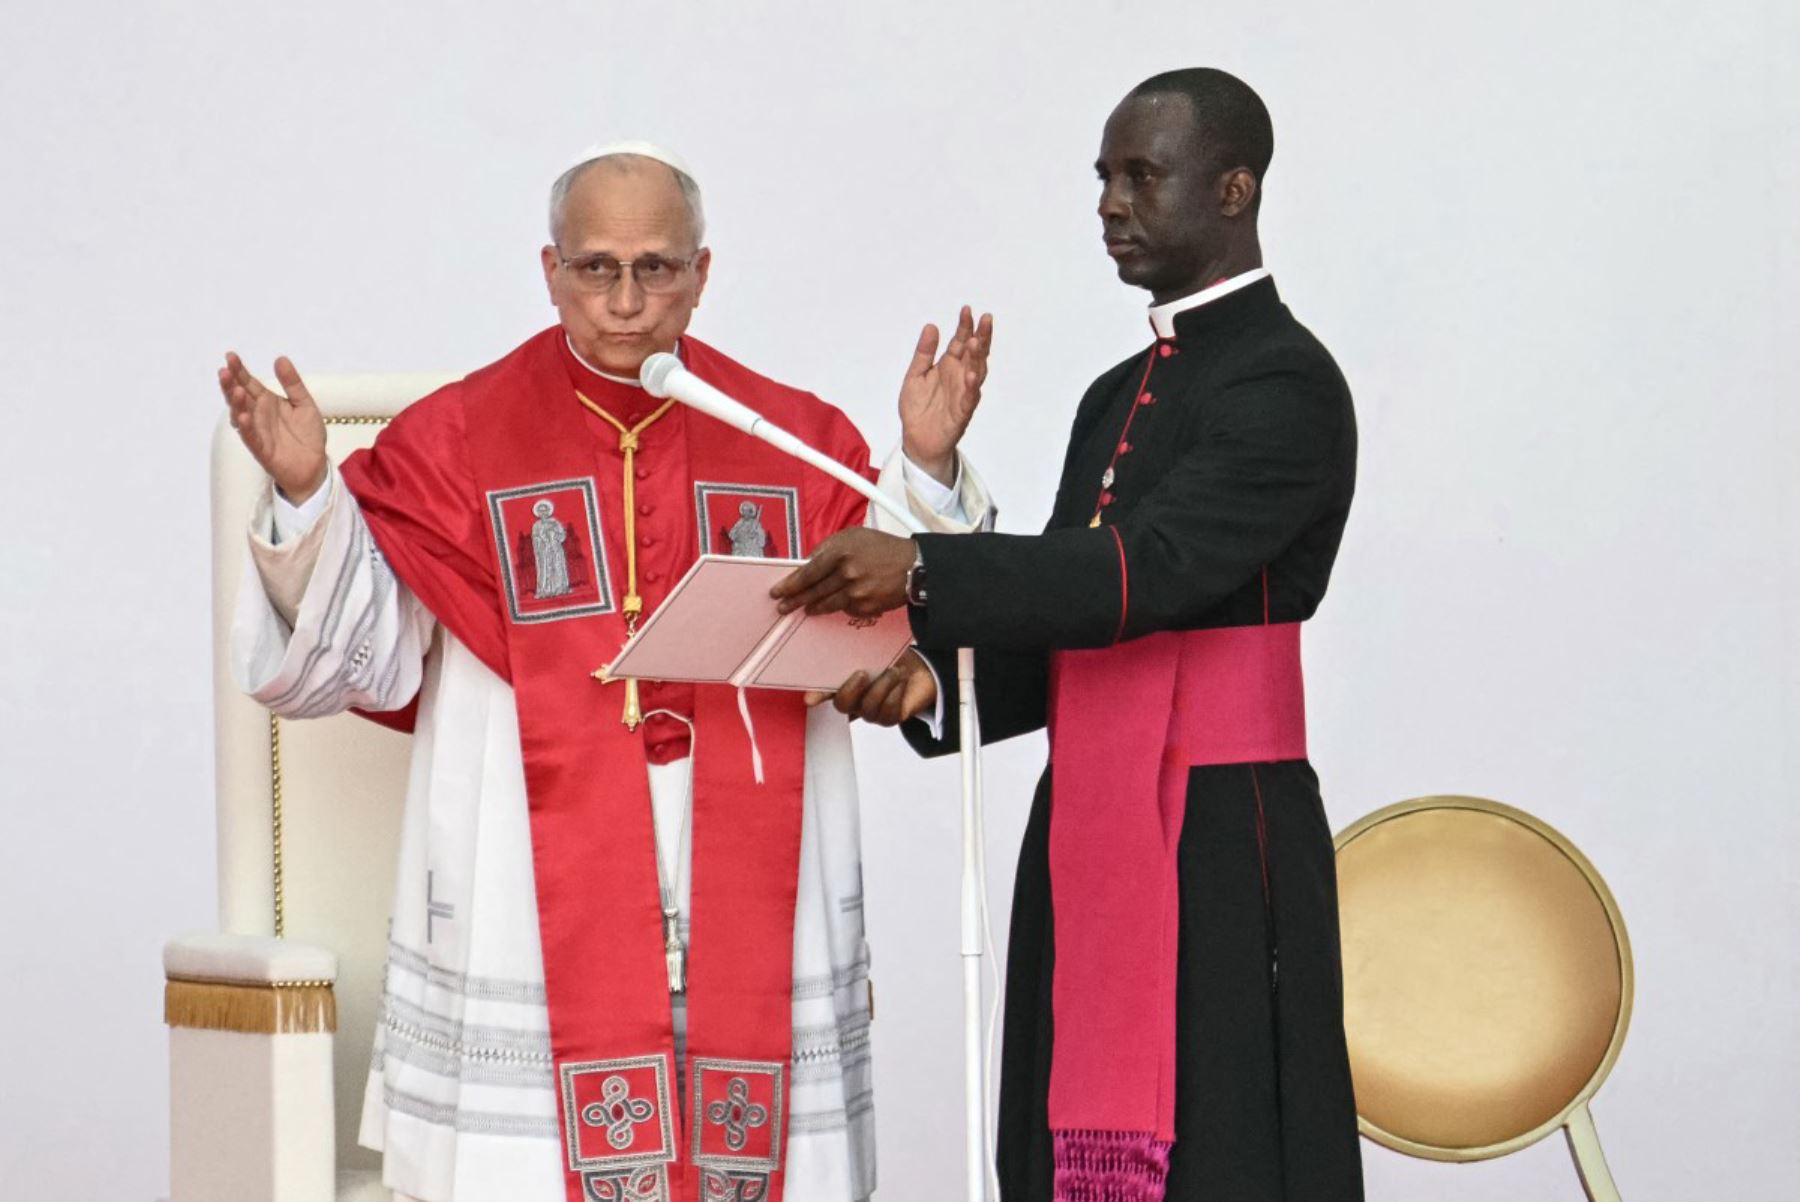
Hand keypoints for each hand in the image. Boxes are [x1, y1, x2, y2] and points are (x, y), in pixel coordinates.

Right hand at [218, 352, 328, 502]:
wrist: (315, 464)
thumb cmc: (308, 435)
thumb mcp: (304, 403)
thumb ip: (292, 383)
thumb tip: (280, 358)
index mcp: (267, 401)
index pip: (249, 383)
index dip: (239, 370)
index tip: (230, 356)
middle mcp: (258, 414)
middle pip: (239, 396)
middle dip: (230, 384)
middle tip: (224, 371)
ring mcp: (258, 431)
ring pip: (240, 415)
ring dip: (236, 403)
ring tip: (235, 390)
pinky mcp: (262, 449)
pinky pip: (251, 437)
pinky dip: (246, 427)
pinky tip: (242, 417)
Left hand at [771, 528, 915, 616]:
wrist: (913, 566)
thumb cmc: (883, 548)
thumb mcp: (853, 536)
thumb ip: (828, 547)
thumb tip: (809, 562)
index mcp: (840, 552)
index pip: (808, 572)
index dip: (790, 584)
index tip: (778, 591)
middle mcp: (846, 573)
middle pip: (813, 591)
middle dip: (795, 600)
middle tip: (783, 606)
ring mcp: (856, 593)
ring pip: (826, 604)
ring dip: (812, 608)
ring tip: (805, 609)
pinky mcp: (866, 607)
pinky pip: (845, 609)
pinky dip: (839, 606)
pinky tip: (836, 604)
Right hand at [805, 650, 938, 725]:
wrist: (919, 670)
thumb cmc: (892, 659)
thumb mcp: (872, 651)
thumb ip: (852, 653)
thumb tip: (833, 646)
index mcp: (844, 683)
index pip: (824, 691)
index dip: (817, 695)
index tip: (810, 699)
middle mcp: (854, 701)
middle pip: (842, 705)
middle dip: (852, 690)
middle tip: (863, 673)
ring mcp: (871, 712)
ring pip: (868, 709)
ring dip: (882, 687)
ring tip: (894, 671)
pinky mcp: (890, 718)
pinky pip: (888, 714)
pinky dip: (896, 695)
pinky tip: (901, 683)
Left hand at [899, 305, 992, 486]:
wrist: (916, 439)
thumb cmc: (918, 408)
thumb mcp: (915, 374)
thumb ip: (924, 353)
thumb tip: (931, 326)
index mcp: (949, 366)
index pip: (960, 342)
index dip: (964, 326)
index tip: (967, 310)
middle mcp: (959, 377)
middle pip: (975, 353)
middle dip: (981, 336)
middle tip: (985, 319)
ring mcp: (963, 394)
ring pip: (976, 372)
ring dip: (978, 358)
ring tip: (977, 341)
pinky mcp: (962, 412)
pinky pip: (969, 398)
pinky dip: (971, 386)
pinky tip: (971, 374)